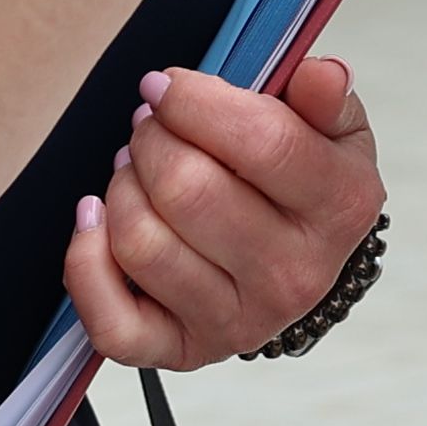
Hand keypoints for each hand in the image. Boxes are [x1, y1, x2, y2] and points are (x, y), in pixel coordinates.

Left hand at [64, 54, 383, 369]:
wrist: (296, 261)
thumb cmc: (303, 185)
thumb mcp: (330, 130)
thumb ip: (325, 94)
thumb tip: (321, 74)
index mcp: (340, 209)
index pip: (264, 143)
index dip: (197, 101)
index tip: (167, 85)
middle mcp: (294, 276)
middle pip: (188, 190)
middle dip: (153, 140)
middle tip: (153, 127)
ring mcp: (237, 323)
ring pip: (142, 243)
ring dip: (122, 189)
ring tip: (137, 170)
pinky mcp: (182, 352)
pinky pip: (111, 321)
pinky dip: (87, 261)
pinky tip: (97, 220)